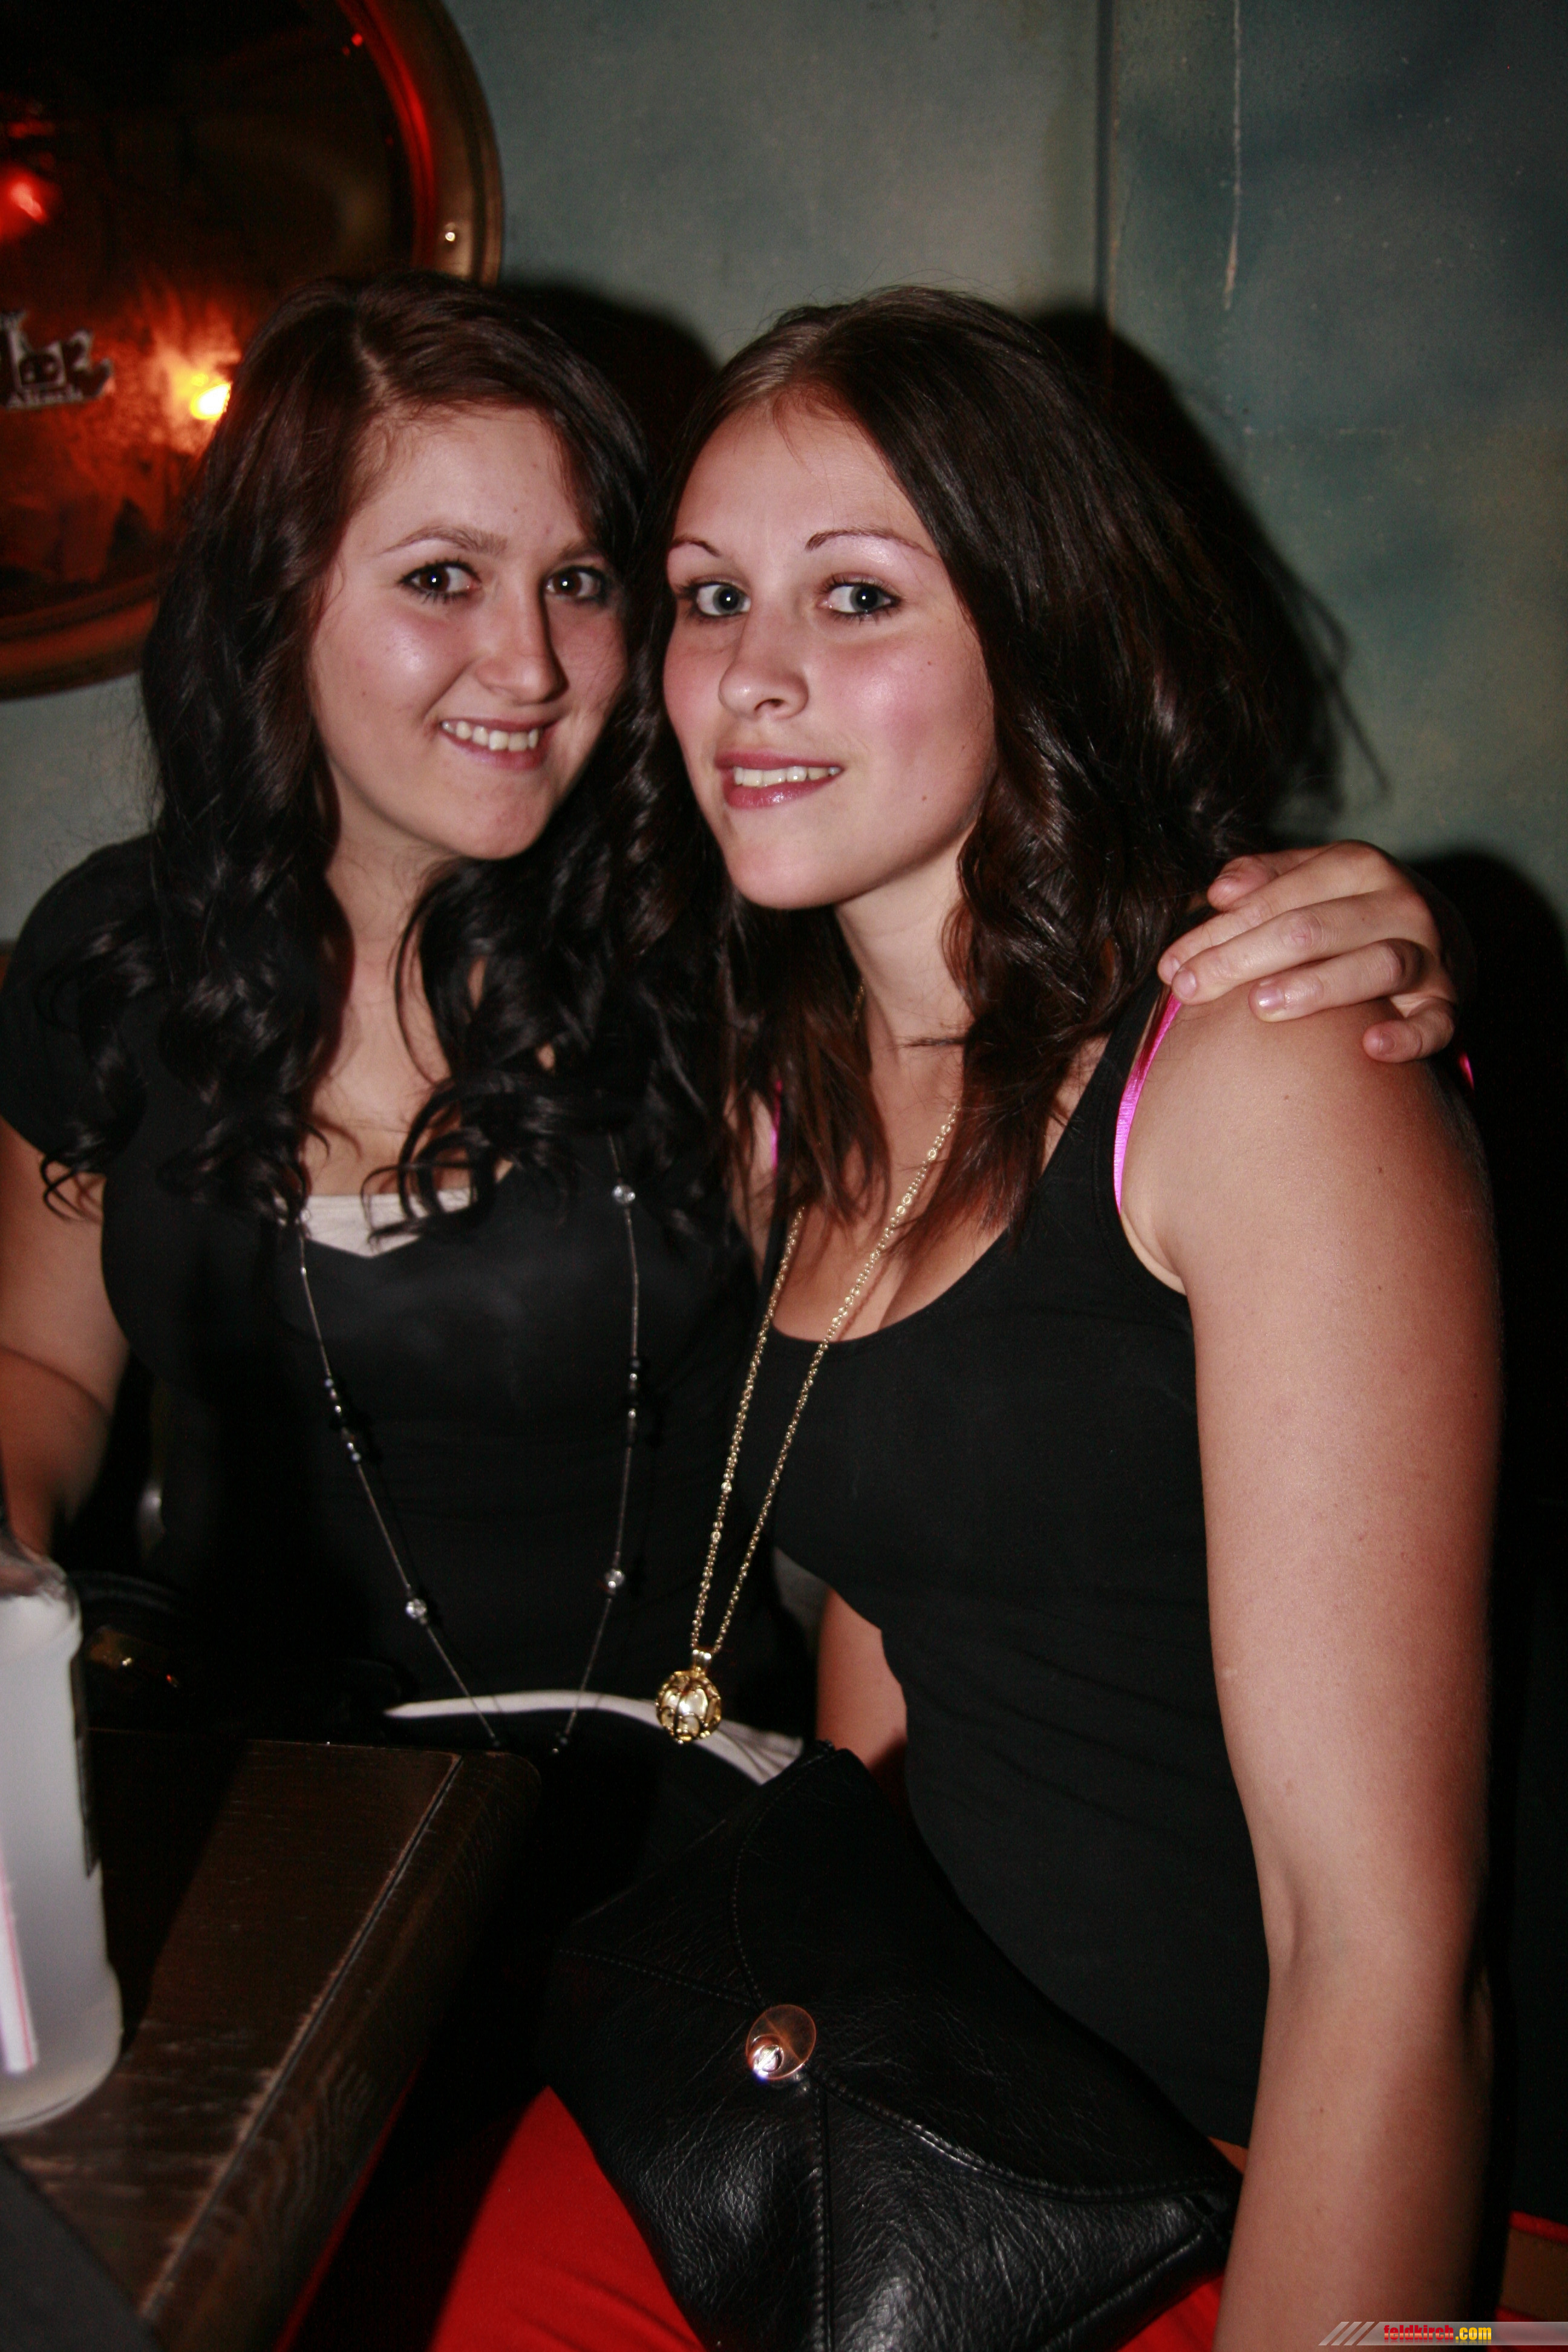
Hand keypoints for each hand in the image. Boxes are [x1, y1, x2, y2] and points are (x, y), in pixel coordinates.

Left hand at [1159, 843, 1471, 1061]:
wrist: (1443, 936)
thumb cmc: (1352, 910)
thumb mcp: (1312, 881)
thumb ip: (1264, 879)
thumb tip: (1219, 891)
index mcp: (1358, 866)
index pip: (1276, 899)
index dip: (1218, 932)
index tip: (1173, 967)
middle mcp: (1399, 904)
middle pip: (1313, 929)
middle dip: (1242, 959)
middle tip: (1190, 991)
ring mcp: (1431, 955)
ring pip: (1376, 965)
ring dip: (1318, 986)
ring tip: (1259, 1006)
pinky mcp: (1449, 1005)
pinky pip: (1435, 1023)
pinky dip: (1408, 1035)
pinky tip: (1370, 1046)